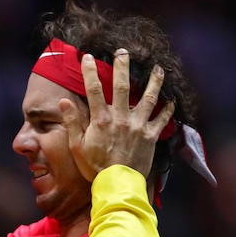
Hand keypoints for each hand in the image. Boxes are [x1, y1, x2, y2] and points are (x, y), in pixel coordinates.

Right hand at [61, 49, 174, 180]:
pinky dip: (168, 110)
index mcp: (101, 119)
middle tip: (124, 51)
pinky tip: (172, 101)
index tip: (88, 57)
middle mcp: (121, 118)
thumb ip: (72, 122)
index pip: (94, 89)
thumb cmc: (94, 167)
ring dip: (154, 81)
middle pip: (123, 86)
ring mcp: (138, 126)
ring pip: (148, 98)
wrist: (117, 185)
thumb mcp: (77, 146)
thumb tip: (63, 101)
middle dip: (123, 66)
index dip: (90, 71)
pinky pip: (162, 120)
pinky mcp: (150, 137)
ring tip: (158, 69)